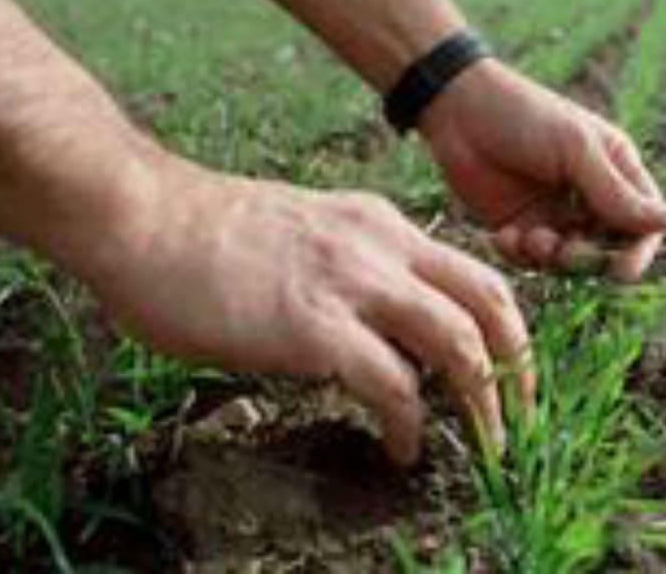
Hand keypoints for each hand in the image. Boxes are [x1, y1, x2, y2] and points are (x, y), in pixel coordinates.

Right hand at [78, 159, 531, 466]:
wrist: (143, 216)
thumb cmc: (208, 233)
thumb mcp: (306, 233)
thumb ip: (350, 268)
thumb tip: (375, 326)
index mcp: (381, 225)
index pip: (473, 274)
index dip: (504, 328)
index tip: (508, 372)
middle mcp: (383, 247)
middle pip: (490, 302)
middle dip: (518, 366)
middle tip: (522, 418)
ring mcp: (352, 284)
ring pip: (458, 344)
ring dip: (482, 404)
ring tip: (485, 449)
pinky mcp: (314, 327)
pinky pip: (391, 384)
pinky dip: (409, 425)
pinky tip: (403, 448)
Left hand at [419, 60, 665, 280]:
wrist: (457, 109)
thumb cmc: (524, 116)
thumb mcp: (575, 150)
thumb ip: (616, 192)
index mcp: (616, 170)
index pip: (643, 224)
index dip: (638, 252)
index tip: (620, 272)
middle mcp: (591, 195)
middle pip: (607, 249)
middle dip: (586, 258)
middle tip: (561, 251)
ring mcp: (555, 213)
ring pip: (568, 260)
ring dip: (549, 257)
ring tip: (527, 238)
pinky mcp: (520, 224)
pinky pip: (530, 259)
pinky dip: (518, 254)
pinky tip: (502, 236)